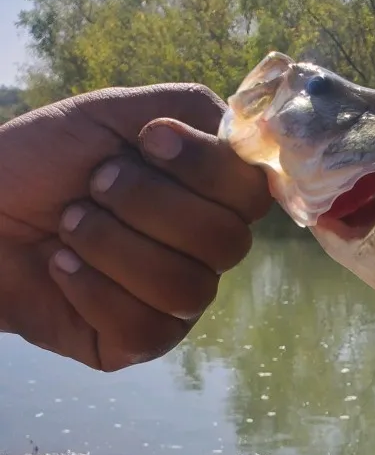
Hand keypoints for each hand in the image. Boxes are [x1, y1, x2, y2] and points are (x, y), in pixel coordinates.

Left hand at [0, 85, 270, 369]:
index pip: (253, 193)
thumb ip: (190, 112)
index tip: (149, 141)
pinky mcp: (141, 342)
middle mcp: (204, 255)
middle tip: (93, 186)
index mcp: (208, 199)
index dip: (208, 169)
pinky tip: (61, 268)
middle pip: (226, 243)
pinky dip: (91, 289)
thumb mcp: (114, 115)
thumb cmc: (41, 162)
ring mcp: (178, 304)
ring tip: (68, 226)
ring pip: (185, 288)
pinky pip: (146, 327)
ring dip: (111, 246)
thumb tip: (245, 139)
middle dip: (146, 204)